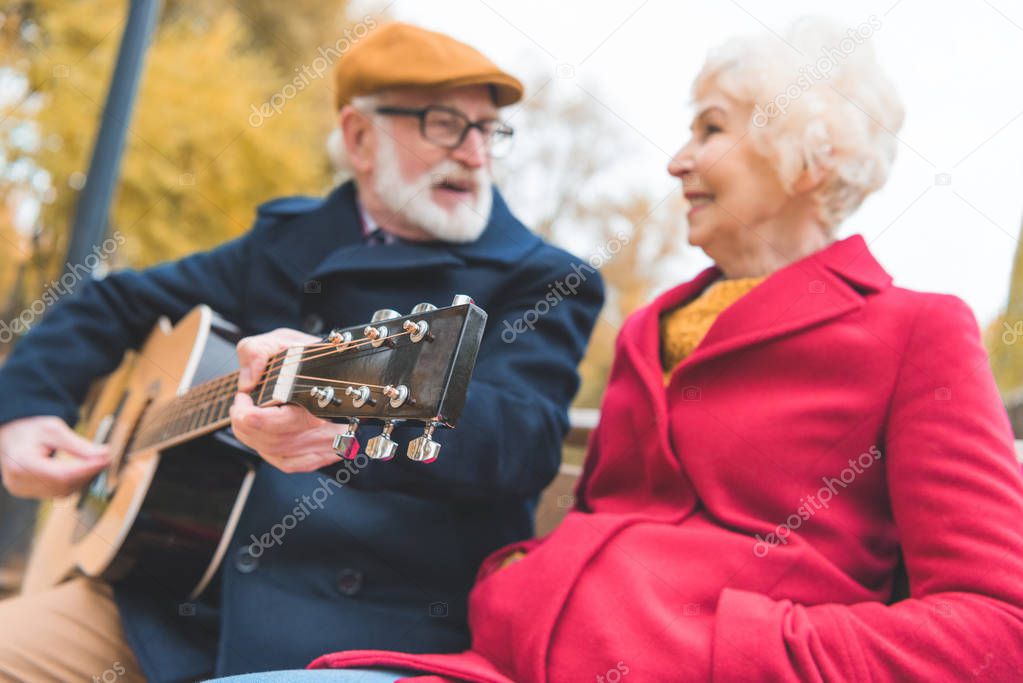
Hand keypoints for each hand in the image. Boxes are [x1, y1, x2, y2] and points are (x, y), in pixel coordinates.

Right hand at [0, 416, 109, 498]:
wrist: (11, 434)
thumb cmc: (31, 429)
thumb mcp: (54, 429)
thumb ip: (78, 444)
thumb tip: (104, 453)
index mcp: (21, 463)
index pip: (60, 474)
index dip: (86, 470)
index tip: (106, 460)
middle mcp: (18, 481)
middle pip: (63, 485)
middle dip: (88, 474)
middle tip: (106, 460)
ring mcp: (21, 489)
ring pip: (62, 492)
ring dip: (83, 480)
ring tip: (96, 463)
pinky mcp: (28, 492)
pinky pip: (56, 492)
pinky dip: (73, 483)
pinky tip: (84, 471)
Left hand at [230, 328, 343, 472]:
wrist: (334, 365)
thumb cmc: (308, 355)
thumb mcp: (279, 340)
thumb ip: (256, 351)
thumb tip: (248, 381)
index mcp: (318, 395)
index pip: (279, 422)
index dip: (249, 413)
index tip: (243, 396)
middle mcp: (326, 423)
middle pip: (275, 441)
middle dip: (245, 425)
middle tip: (240, 406)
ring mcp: (327, 441)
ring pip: (280, 453)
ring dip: (253, 438)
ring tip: (246, 417)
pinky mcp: (323, 451)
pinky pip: (290, 463)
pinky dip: (269, 452)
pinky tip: (264, 436)